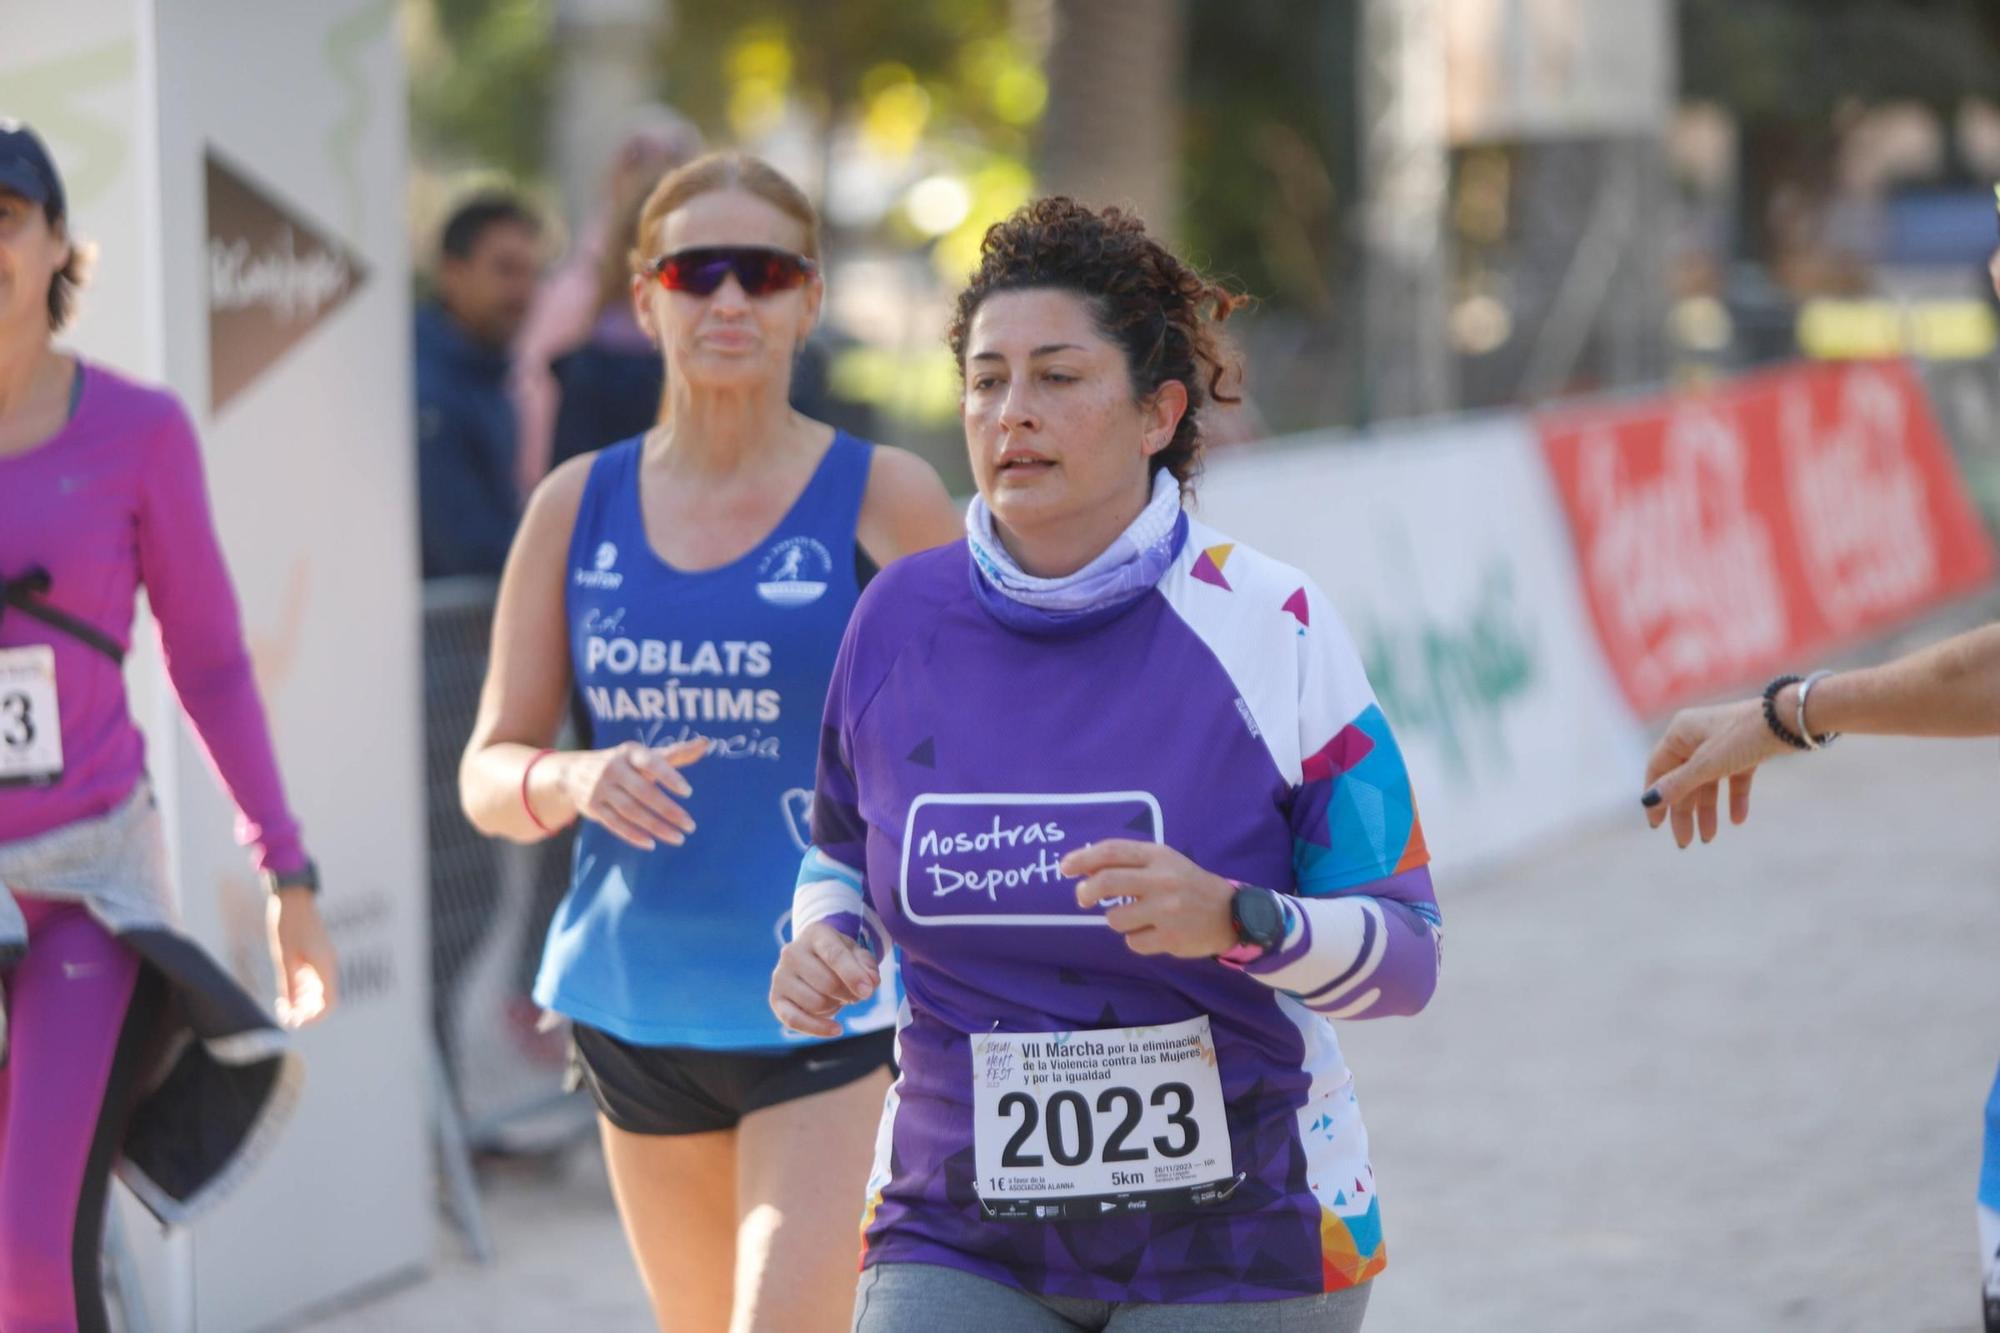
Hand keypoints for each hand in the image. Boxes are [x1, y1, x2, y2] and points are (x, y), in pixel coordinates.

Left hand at [267, 888, 337, 1027]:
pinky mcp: (316, 956)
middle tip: (286, 1018)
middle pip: (325, 1000)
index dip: (314, 1018)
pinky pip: (314, 981)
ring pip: (319, 992)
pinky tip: (285, 995)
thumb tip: (289, 1008)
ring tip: (283, 1009)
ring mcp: (323, 960)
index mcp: (324, 966)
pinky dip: (302, 992)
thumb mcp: (283, 956)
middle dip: (307, 1013)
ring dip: (304, 1004)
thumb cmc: (288, 924)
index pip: (328, 1003)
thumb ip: (288, 983)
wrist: (292, 897)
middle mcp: (328, 965)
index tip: (295, 1023)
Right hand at [559, 739, 706, 849]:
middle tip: (690, 826)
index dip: (669, 776)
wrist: (572, 773)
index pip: (651, 762)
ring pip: (631, 811)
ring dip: (656, 827)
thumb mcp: (643, 755)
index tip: (688, 792)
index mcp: (629, 753)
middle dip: (668, 810)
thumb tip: (706, 744)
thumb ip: (675, 754)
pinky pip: (615, 823)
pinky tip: (651, 843)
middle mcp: (613, 768)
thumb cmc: (622, 764)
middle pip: (643, 792)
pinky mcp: (593, 808)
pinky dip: (633, 835)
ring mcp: (600, 789)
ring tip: (678, 838)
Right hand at [770, 922, 879, 1037]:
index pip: (834, 955)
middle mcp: (792, 952)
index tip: (868, 991)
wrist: (813, 960)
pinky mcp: (775, 998)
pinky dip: (818, 1028)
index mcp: (815, 934)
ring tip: (836, 998)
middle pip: (827, 983)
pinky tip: (836, 1029)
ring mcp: (780, 975)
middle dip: (848, 993)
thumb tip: (870, 983)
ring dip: (834, 1006)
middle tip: (853, 993)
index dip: (853, 975)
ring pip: (816, 1003)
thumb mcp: (857, 954)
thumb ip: (867, 966)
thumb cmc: (838, 957)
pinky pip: (795, 1020)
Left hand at [1062, 840, 1235, 957]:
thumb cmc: (1188, 885)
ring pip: (1116, 918)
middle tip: (1082, 898)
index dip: (1083, 858)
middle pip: (1107, 882)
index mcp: (1159, 856)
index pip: (1112, 851)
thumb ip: (1131, 862)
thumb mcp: (1165, 862)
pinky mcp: (1170, 938)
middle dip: (1086, 891)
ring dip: (1117, 920)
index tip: (1065, 868)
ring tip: (1137, 918)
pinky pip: (1133, 942)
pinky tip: (1154, 933)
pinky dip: (1137, 939)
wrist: (1231, 913)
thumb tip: (1085, 868)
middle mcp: (1162, 880)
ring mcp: (1166, 910)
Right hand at [1641, 696, 1792, 846]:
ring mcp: (1721, 745)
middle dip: (1685, 812)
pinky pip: (1733, 779)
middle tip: (1685, 841)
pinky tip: (1738, 820)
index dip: (1655, 797)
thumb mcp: (1706, 764)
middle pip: (1684, 780)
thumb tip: (1648, 801)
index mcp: (1679, 733)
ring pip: (1708, 783)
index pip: (1658, 769)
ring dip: (1708, 810)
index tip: (1656, 825)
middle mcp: (1696, 737)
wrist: (1789, 721)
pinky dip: (1734, 799)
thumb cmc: (1742, 736)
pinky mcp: (1745, 751)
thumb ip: (1678, 784)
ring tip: (1710, 837)